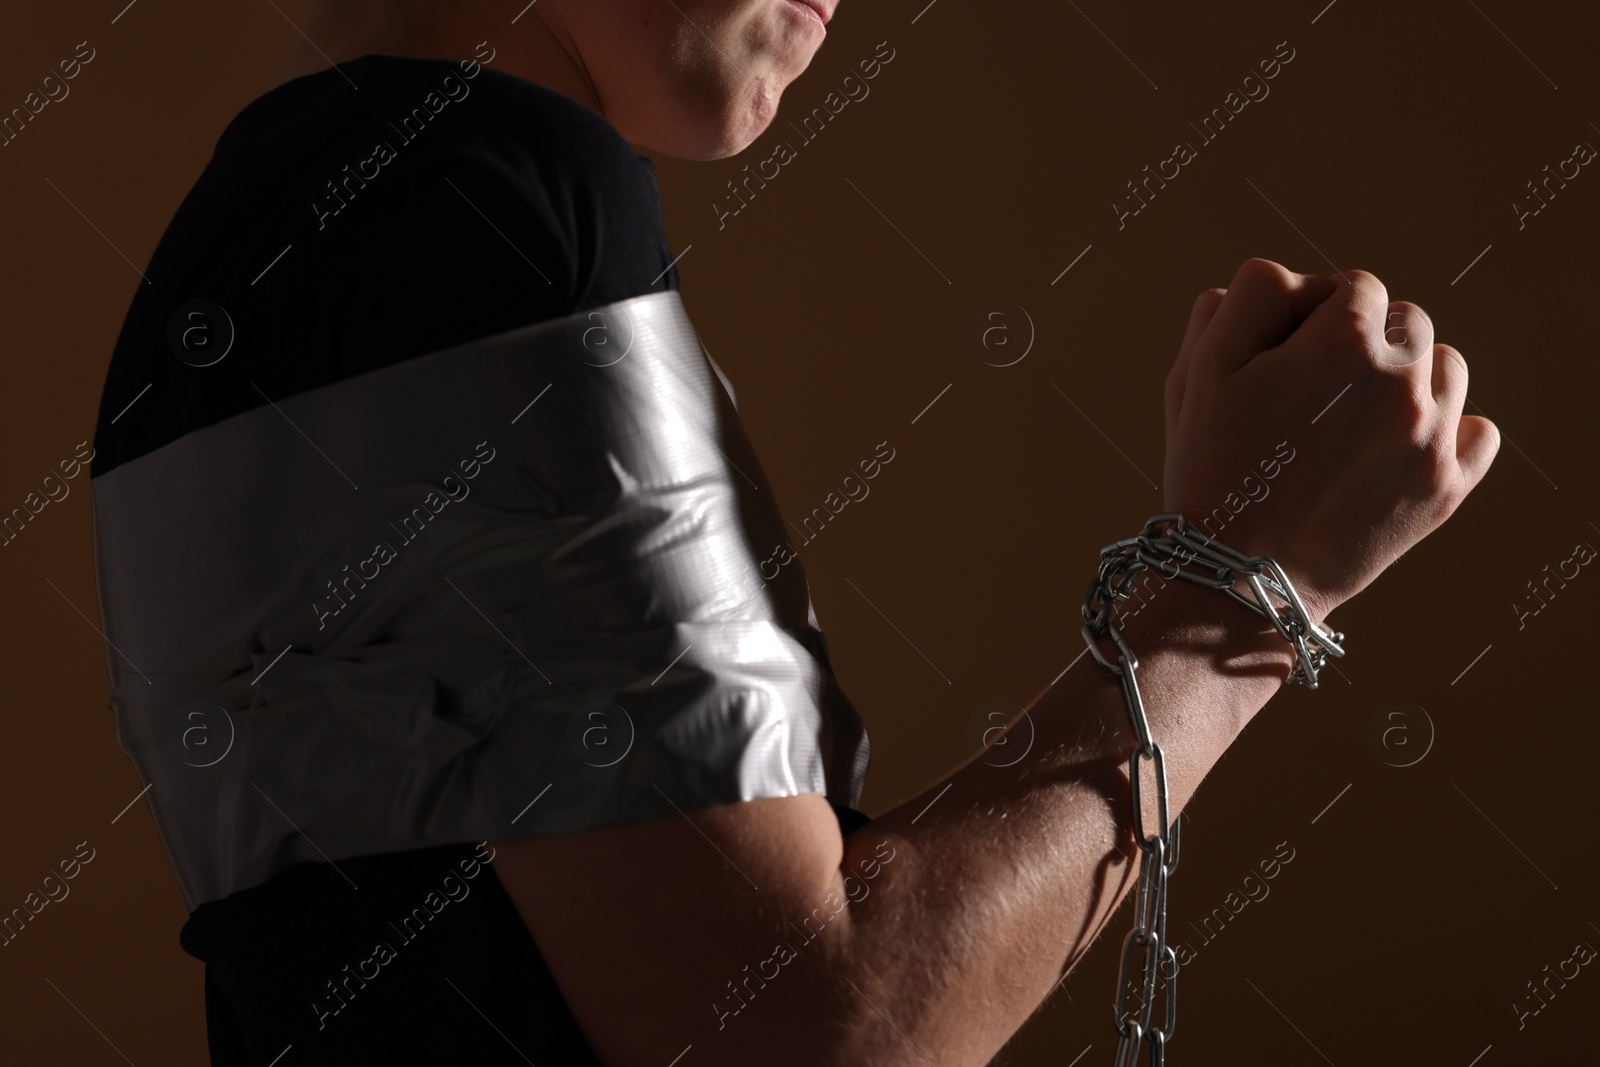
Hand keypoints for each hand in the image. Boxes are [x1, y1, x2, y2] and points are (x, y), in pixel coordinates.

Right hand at [1161, 257, 1499, 623]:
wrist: (1240, 574)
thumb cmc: (1212, 469)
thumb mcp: (1200, 369)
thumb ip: (1248, 297)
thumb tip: (1296, 282)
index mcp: (1340, 341)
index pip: (1356, 285)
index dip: (1317, 313)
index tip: (1288, 356)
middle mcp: (1400, 381)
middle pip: (1406, 319)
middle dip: (1366, 342)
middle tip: (1315, 392)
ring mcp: (1431, 436)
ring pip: (1445, 365)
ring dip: (1408, 378)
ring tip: (1354, 420)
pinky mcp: (1446, 487)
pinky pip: (1478, 429)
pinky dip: (1448, 430)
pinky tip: (1399, 448)